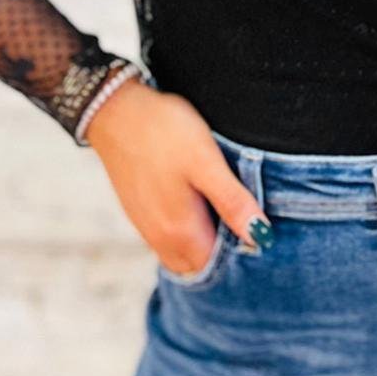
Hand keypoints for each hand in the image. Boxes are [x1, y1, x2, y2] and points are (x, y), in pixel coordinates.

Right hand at [85, 77, 271, 273]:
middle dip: (220, 252)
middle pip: (198, 264)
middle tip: (239, 215)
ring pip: (181, 253)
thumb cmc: (163, 131)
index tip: (254, 226)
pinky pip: (166, 238)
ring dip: (201, 241)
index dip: (239, 251)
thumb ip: (232, 202)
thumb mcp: (206, 162)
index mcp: (180, 231)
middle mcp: (159, 238)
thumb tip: (261, 236)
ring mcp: (145, 226)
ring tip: (218, 206)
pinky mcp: (137, 211)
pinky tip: (193, 200)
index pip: (217, 265)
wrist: (115, 110)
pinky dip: (184, 231)